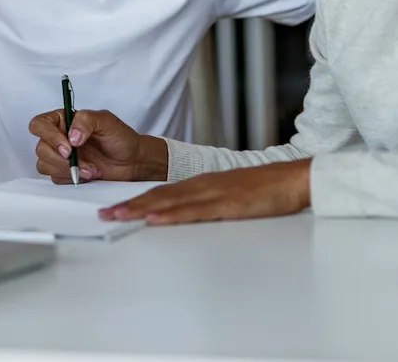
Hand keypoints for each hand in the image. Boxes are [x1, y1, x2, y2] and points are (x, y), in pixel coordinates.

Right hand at [28, 109, 167, 182]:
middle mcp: (59, 137)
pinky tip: (89, 174)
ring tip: (91, 169)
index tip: (69, 147)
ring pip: (45, 165)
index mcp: (64, 120)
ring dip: (68, 169)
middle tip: (82, 162)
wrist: (132, 162)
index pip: (40, 124)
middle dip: (61, 158)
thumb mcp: (107, 121)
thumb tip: (71, 136)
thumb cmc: (121, 138)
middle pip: (41, 148)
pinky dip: (72, 178)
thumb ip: (86, 121)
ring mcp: (61, 156)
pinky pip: (55, 178)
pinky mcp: (65, 172)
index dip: (49, 136)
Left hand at [98, 160, 311, 225]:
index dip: (135, 200)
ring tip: (117, 216)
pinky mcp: (226, 204)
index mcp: (202, 184)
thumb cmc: (265, 190)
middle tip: (103, 214)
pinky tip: (154, 218)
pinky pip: (193, 211)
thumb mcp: (231, 197)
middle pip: (158, 196)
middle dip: (129, 205)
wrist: (293, 179)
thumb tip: (186, 217)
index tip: (114, 208)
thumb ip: (208, 204)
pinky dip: (170, 214)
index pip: (161, 192)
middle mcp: (202, 185)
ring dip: (141, 209)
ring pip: (169, 202)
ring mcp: (213, 193)